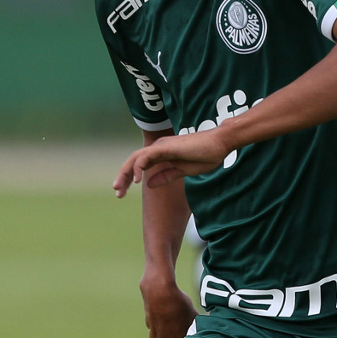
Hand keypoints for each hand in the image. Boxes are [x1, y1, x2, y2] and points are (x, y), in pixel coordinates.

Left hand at [113, 128, 231, 197]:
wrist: (219, 144)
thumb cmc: (205, 156)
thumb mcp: (182, 171)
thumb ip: (165, 176)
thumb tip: (148, 184)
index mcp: (162, 154)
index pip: (139, 165)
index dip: (128, 178)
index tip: (122, 193)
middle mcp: (158, 148)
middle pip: (133, 161)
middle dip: (122, 177)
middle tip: (116, 193)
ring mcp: (161, 146)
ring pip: (135, 158)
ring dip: (125, 173)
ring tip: (120, 188)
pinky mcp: (165, 147)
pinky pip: (146, 156)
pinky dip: (138, 167)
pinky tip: (135, 180)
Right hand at [140, 276, 196, 337]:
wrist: (159, 292)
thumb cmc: (178, 305)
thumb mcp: (193, 316)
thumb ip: (195, 326)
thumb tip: (198, 328)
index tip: (194, 331)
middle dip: (179, 335)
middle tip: (184, 323)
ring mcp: (154, 335)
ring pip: (165, 335)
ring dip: (169, 329)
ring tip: (175, 315)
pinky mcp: (148, 325)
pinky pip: (157, 326)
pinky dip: (162, 321)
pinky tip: (166, 311)